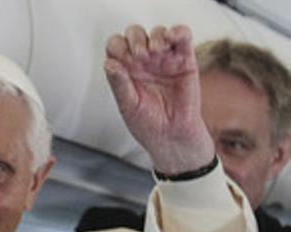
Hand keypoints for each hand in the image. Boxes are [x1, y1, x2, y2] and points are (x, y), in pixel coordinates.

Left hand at [104, 25, 214, 174]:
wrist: (172, 137)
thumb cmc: (147, 124)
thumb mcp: (127, 105)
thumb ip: (119, 83)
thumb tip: (109, 63)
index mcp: (126, 71)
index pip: (116, 47)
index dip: (117, 46)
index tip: (121, 59)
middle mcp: (144, 63)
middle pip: (135, 35)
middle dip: (135, 39)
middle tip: (139, 56)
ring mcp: (164, 60)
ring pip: (157, 33)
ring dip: (155, 36)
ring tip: (154, 51)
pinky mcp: (185, 60)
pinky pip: (182, 36)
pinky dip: (177, 32)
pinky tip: (171, 38)